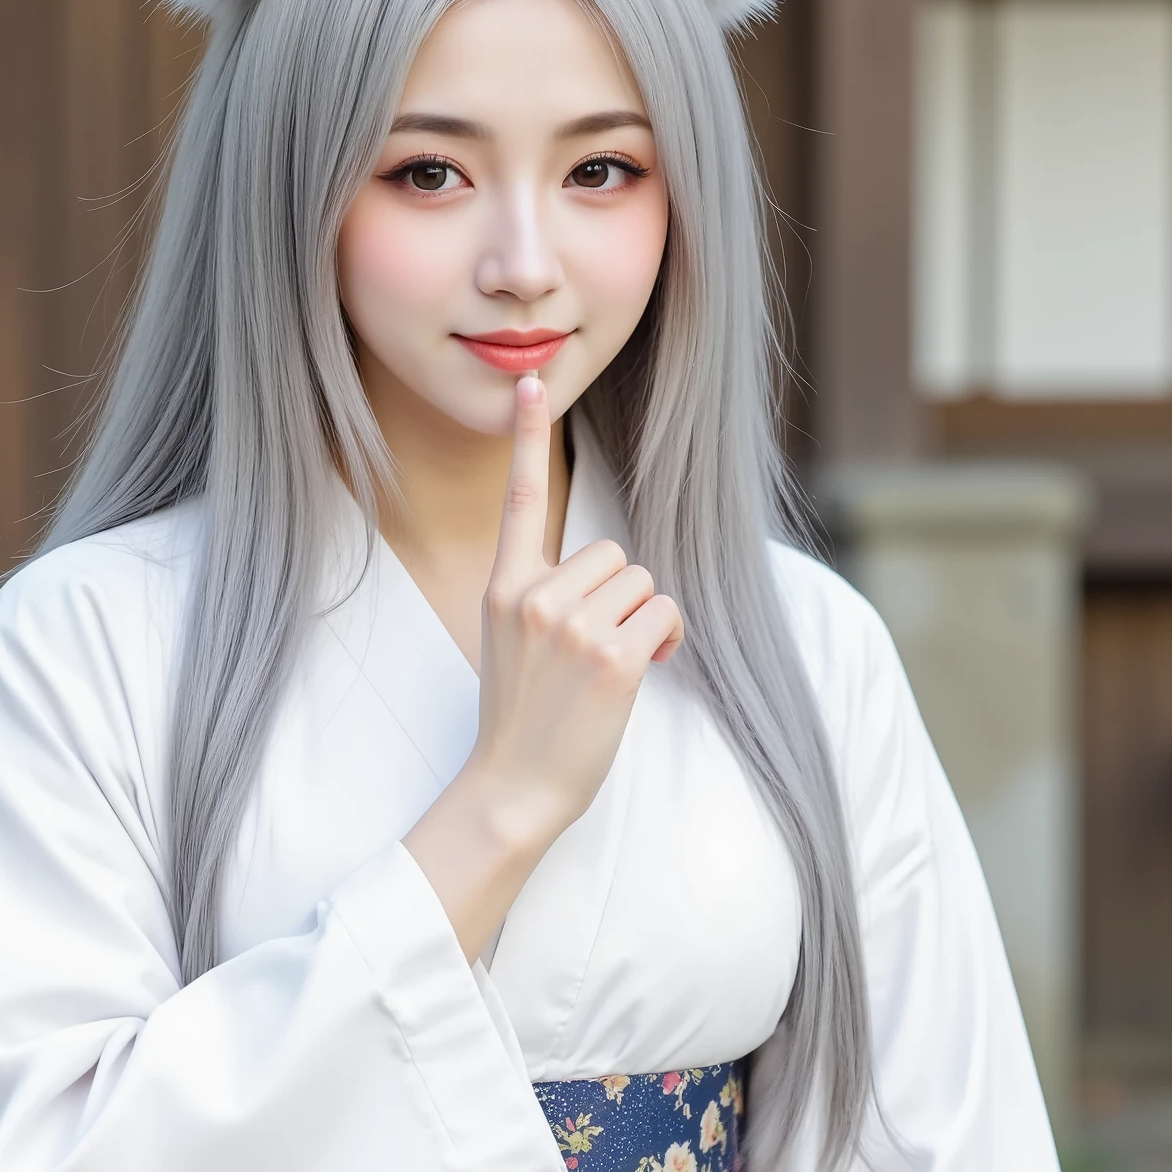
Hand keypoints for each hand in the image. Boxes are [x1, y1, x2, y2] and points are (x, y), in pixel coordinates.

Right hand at [405, 375, 681, 959]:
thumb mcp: (511, 644)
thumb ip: (544, 598)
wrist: (512, 789)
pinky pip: (665, 616)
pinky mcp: (613, 656)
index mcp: (505, 587)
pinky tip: (641, 674)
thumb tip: (609, 578)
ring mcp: (574, 625)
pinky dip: (666, 643)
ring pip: (644, 585)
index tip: (533, 382)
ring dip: (646, 623)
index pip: (520, 499)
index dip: (528, 437)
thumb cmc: (521, 722)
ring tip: (611, 669)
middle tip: (598, 652)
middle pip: (614, 554)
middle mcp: (536, 596)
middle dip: (622, 598)